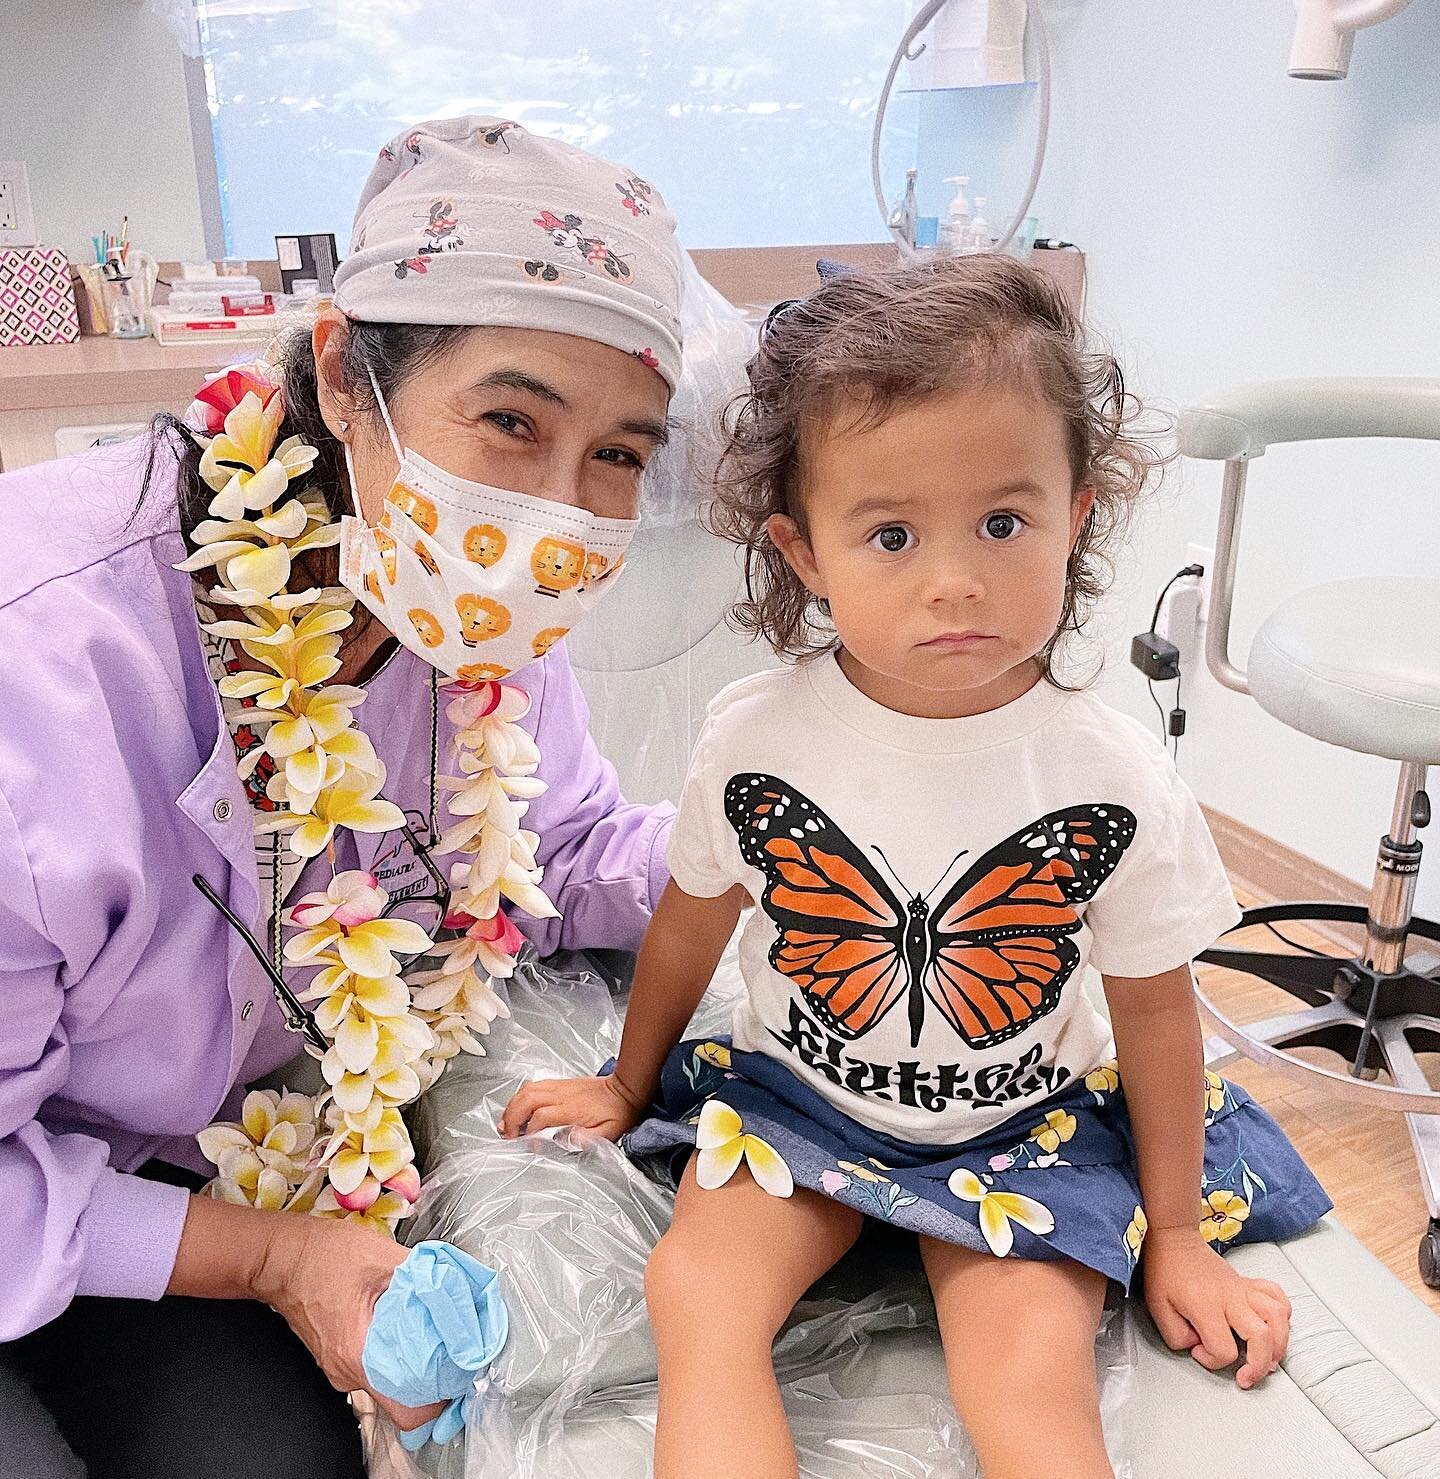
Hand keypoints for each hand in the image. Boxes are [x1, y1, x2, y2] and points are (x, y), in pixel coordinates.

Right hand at [253, 1214, 446, 1433]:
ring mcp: (341, 1366)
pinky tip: (409, 1326)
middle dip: (433, 1379)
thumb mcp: (385, 1256)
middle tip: (457, 1352)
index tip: (460, 1373)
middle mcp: (348, 1372)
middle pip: (402, 1400)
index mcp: (359, 1356)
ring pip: (388, 1382)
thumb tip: (459, 1283)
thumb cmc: (321, 1255)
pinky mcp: (340, 1354)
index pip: (408, 1411)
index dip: (441, 1398)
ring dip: (415, 1363)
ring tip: (437, 1334)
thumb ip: (425, 1275)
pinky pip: (375, 1365)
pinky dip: (396, 1352)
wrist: (281, 1255)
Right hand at [500, 1072, 645, 1139]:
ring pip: (527, 1090)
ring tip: (506, 1124)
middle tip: (507, 1135)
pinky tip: (517, 1109)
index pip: (542, 1116)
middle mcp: (562, 1094)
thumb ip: (587, 1138)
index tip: (529, 1144)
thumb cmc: (618, 1112)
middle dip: (512, 1117)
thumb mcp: (609, 1131)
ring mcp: (559, 1086)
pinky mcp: (559, 1083)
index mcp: (573, 1108)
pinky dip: (520, 1097)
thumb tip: (563, 1140)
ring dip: (512, 1106)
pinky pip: (533, 1086)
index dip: (531, 1131)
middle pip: (527, 1099)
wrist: (625, 1088)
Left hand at [1142, 1225, 1291, 1387]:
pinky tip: (1275, 1328)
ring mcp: (1243, 1289)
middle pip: (1262, 1337)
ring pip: (1278, 1317)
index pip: (1224, 1349)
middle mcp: (1231, 1298)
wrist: (1174, 1239)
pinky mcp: (1249, 1283)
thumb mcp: (1158, 1308)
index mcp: (1206, 1306)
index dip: (1212, 1360)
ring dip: (1279, 1344)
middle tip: (1245, 1378)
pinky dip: (1283, 1314)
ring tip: (1268, 1359)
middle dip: (1258, 1366)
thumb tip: (1198, 1346)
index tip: (1197, 1350)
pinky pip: (1277, 1295)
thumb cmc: (1165, 1272)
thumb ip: (1176, 1336)